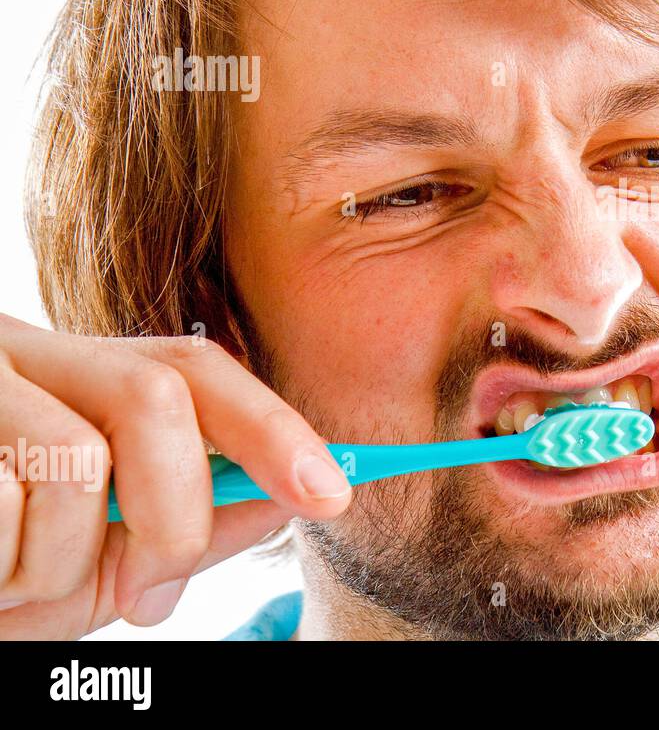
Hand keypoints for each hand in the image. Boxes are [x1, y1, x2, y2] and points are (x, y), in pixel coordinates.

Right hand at [0, 313, 350, 637]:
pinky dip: (1, 568)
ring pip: (74, 458)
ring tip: (17, 587)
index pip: (196, 368)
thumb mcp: (97, 553)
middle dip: (179, 514)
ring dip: (65, 563)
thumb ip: (189, 521)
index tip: (332, 494)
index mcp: (79, 377)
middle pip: (157, 395)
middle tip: (151, 597)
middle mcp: (21, 355)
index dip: (272, 427)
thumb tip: (294, 499)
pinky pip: (0, 498)